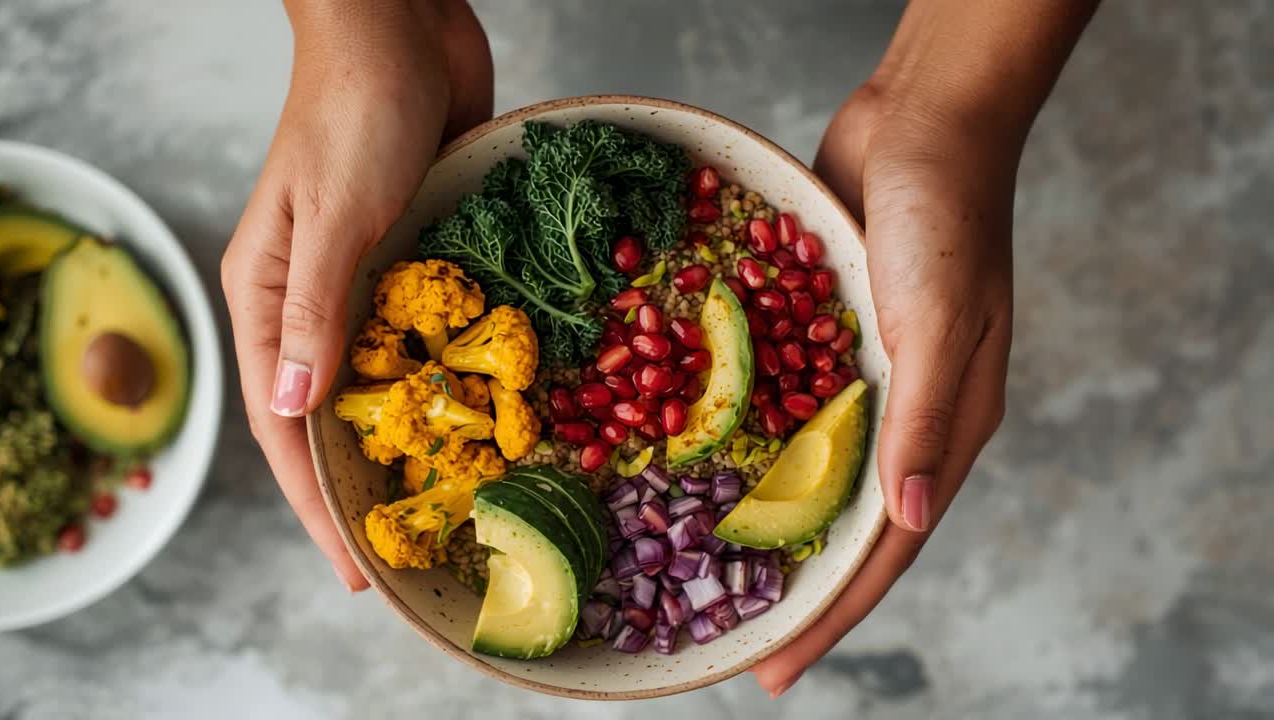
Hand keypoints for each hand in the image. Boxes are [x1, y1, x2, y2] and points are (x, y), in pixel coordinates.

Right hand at [220, 0, 490, 589]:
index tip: (354, 569)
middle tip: (415, 552)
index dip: (316, 504)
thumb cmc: (352, 113)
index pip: (285, 425)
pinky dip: (455, 377)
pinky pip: (436, 334)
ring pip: (390, 382)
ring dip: (417, 440)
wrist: (400, 28)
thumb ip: (315, 314)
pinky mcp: (423, 256)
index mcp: (269, 297)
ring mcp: (372, 280)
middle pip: (336, 417)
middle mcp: (316, 300)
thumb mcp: (332, 220)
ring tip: (458, 504)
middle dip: (369, 486)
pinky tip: (492, 416)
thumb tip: (297, 412)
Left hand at [750, 0, 1097, 694]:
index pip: (887, 546)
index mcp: (946, 426)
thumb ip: (925, 420)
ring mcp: (861, 378)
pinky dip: (749, 443)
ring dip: (766, 523)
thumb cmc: (946, 218)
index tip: (780, 668)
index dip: (834, 612)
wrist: (920, 124)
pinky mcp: (823, 339)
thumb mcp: (941, 321)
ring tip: (709, 572)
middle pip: (843, 522)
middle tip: (737, 642)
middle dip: (794, 586)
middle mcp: (903, 415)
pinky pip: (783, 407)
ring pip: (808, 473)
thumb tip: (905, 520)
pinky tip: (702, 465)